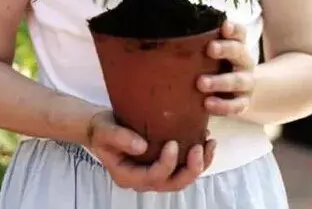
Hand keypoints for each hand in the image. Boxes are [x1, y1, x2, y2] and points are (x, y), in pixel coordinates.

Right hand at [87, 110, 215, 191]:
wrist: (103, 128)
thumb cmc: (102, 129)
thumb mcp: (105, 130)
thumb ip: (120, 138)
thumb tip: (142, 146)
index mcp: (128, 176)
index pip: (152, 178)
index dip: (166, 164)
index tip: (173, 142)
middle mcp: (143, 180)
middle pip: (171, 184)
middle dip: (189, 170)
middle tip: (199, 148)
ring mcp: (155, 173)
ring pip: (181, 178)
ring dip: (199, 165)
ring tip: (210, 144)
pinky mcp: (163, 163)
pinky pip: (183, 167)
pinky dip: (198, 157)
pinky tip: (206, 140)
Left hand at [197, 21, 255, 116]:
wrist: (235, 94)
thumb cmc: (215, 66)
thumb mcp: (208, 54)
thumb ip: (195, 45)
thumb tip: (163, 37)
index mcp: (236, 45)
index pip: (239, 32)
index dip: (233, 29)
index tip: (224, 26)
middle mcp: (244, 61)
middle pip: (239, 51)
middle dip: (225, 49)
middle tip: (210, 49)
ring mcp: (246, 83)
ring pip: (237, 80)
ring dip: (220, 81)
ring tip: (201, 83)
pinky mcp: (243, 103)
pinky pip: (236, 105)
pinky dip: (222, 105)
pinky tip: (208, 104)